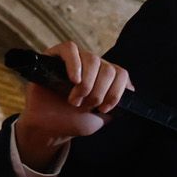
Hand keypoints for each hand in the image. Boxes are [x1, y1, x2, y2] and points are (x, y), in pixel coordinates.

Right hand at [16, 41, 130, 168]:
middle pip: (108, 69)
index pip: (121, 74)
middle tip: (86, 106)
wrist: (46, 127)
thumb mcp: (100, 118)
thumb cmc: (73, 122)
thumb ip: (117, 106)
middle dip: (99, 92)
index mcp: (105, 78)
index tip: (104, 109)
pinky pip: (69, 49)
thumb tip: (131, 91)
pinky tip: (74, 80)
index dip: (116, 92)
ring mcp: (74, 60)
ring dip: (87, 84)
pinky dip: (74, 64)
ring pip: (92, 59)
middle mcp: (92, 66)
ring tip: (74, 100)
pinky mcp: (54, 56)